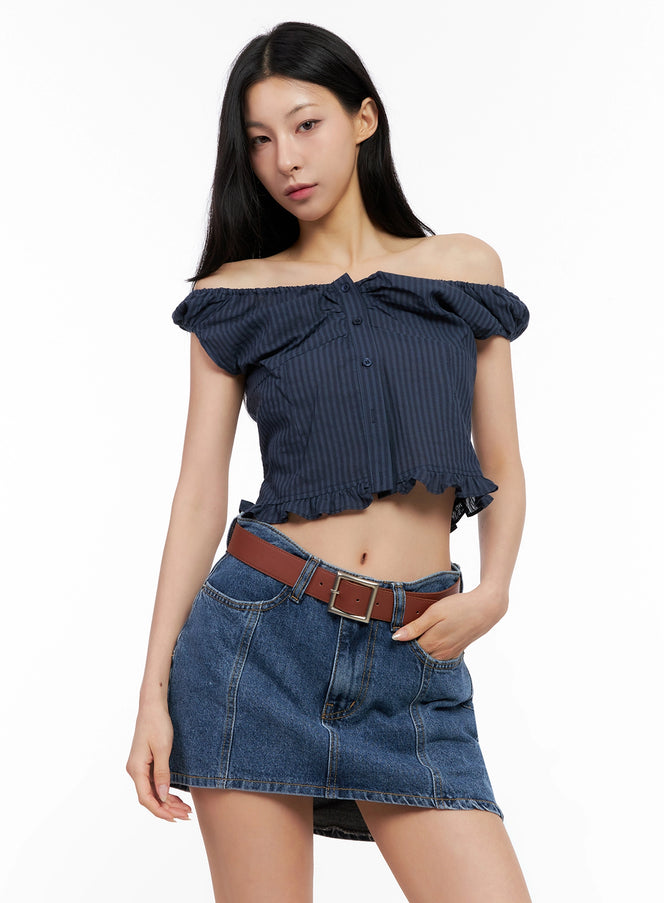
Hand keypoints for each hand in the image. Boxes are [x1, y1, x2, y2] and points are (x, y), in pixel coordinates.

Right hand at [126, 700, 191, 821]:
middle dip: (167, 809)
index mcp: (136, 769)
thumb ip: (162, 774)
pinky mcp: (144, 763)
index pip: (146, 798)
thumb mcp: (163, 749)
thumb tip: (163, 797)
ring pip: (152, 791)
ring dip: (167, 802)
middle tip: (187, 815)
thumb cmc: (157, 724)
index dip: (161, 811)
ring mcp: (138, 767)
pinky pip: (153, 783)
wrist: (152, 706)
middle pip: (149, 797)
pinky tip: (176, 798)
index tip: (176, 818)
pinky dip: (165, 791)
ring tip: (185, 809)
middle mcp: (134, 770)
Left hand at [391, 584, 507, 659]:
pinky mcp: (457, 651)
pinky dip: (432, 652)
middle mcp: (441, 653)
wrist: (486, 608)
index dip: (399, 646)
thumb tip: (396, 638)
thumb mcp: (434, 613)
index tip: (391, 641)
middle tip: (399, 642)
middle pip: (418, 657)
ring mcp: (450, 653)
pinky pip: (440, 657)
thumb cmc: (459, 607)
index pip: (408, 651)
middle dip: (408, 652)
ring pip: (429, 658)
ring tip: (413, 642)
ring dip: (420, 653)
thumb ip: (415, 627)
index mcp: (433, 643)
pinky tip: (429, 643)